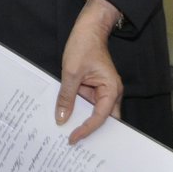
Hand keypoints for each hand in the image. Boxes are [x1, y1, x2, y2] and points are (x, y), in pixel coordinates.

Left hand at [55, 0, 124, 144]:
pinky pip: (88, 103)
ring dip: (82, 120)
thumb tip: (61, 118)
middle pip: (103, 119)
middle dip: (90, 131)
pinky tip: (66, 116)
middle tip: (73, 142)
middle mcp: (111, 93)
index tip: (73, 138)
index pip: (101, 117)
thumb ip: (66, 96)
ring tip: (67, 134)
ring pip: (94, 112)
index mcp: (111, 90)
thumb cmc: (83, 46)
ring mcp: (103, 90)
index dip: (87, 129)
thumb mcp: (71, 72)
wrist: (88, 28)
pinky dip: (78, 109)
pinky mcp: (95, 87)